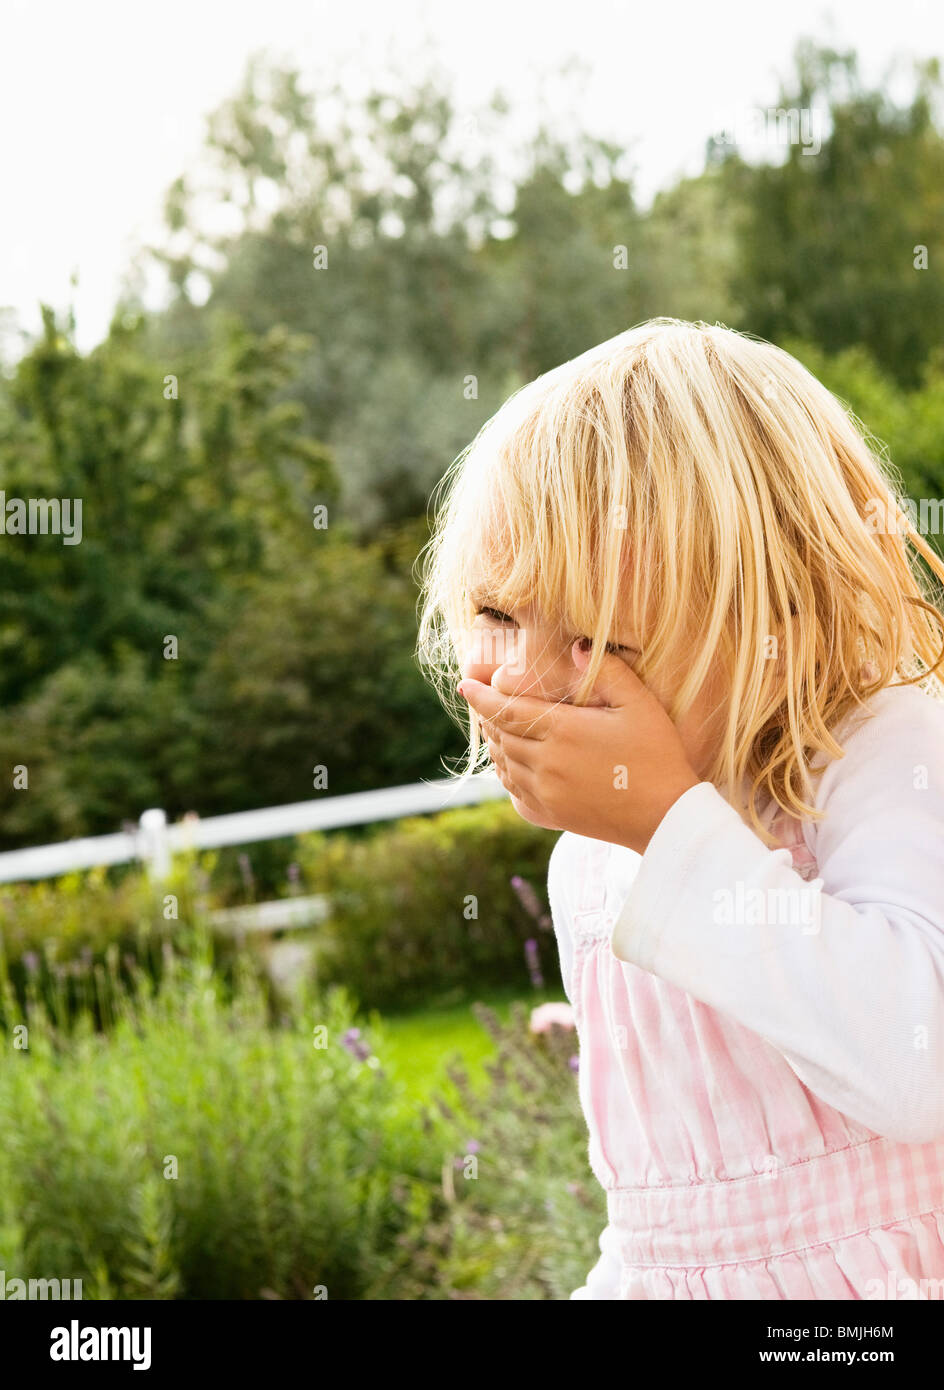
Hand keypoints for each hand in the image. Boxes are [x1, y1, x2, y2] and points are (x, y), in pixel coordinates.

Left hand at [457, 641, 700, 853]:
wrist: (664, 816)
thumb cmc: (656, 755)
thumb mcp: (639, 705)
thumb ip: (607, 672)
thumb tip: (577, 647)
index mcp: (562, 731)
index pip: (505, 710)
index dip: (481, 697)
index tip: (464, 685)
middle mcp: (546, 763)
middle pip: (501, 736)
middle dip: (489, 717)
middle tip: (484, 702)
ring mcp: (546, 792)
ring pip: (504, 764)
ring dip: (496, 745)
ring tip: (495, 730)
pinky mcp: (551, 814)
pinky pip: (514, 792)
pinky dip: (506, 774)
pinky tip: (511, 766)